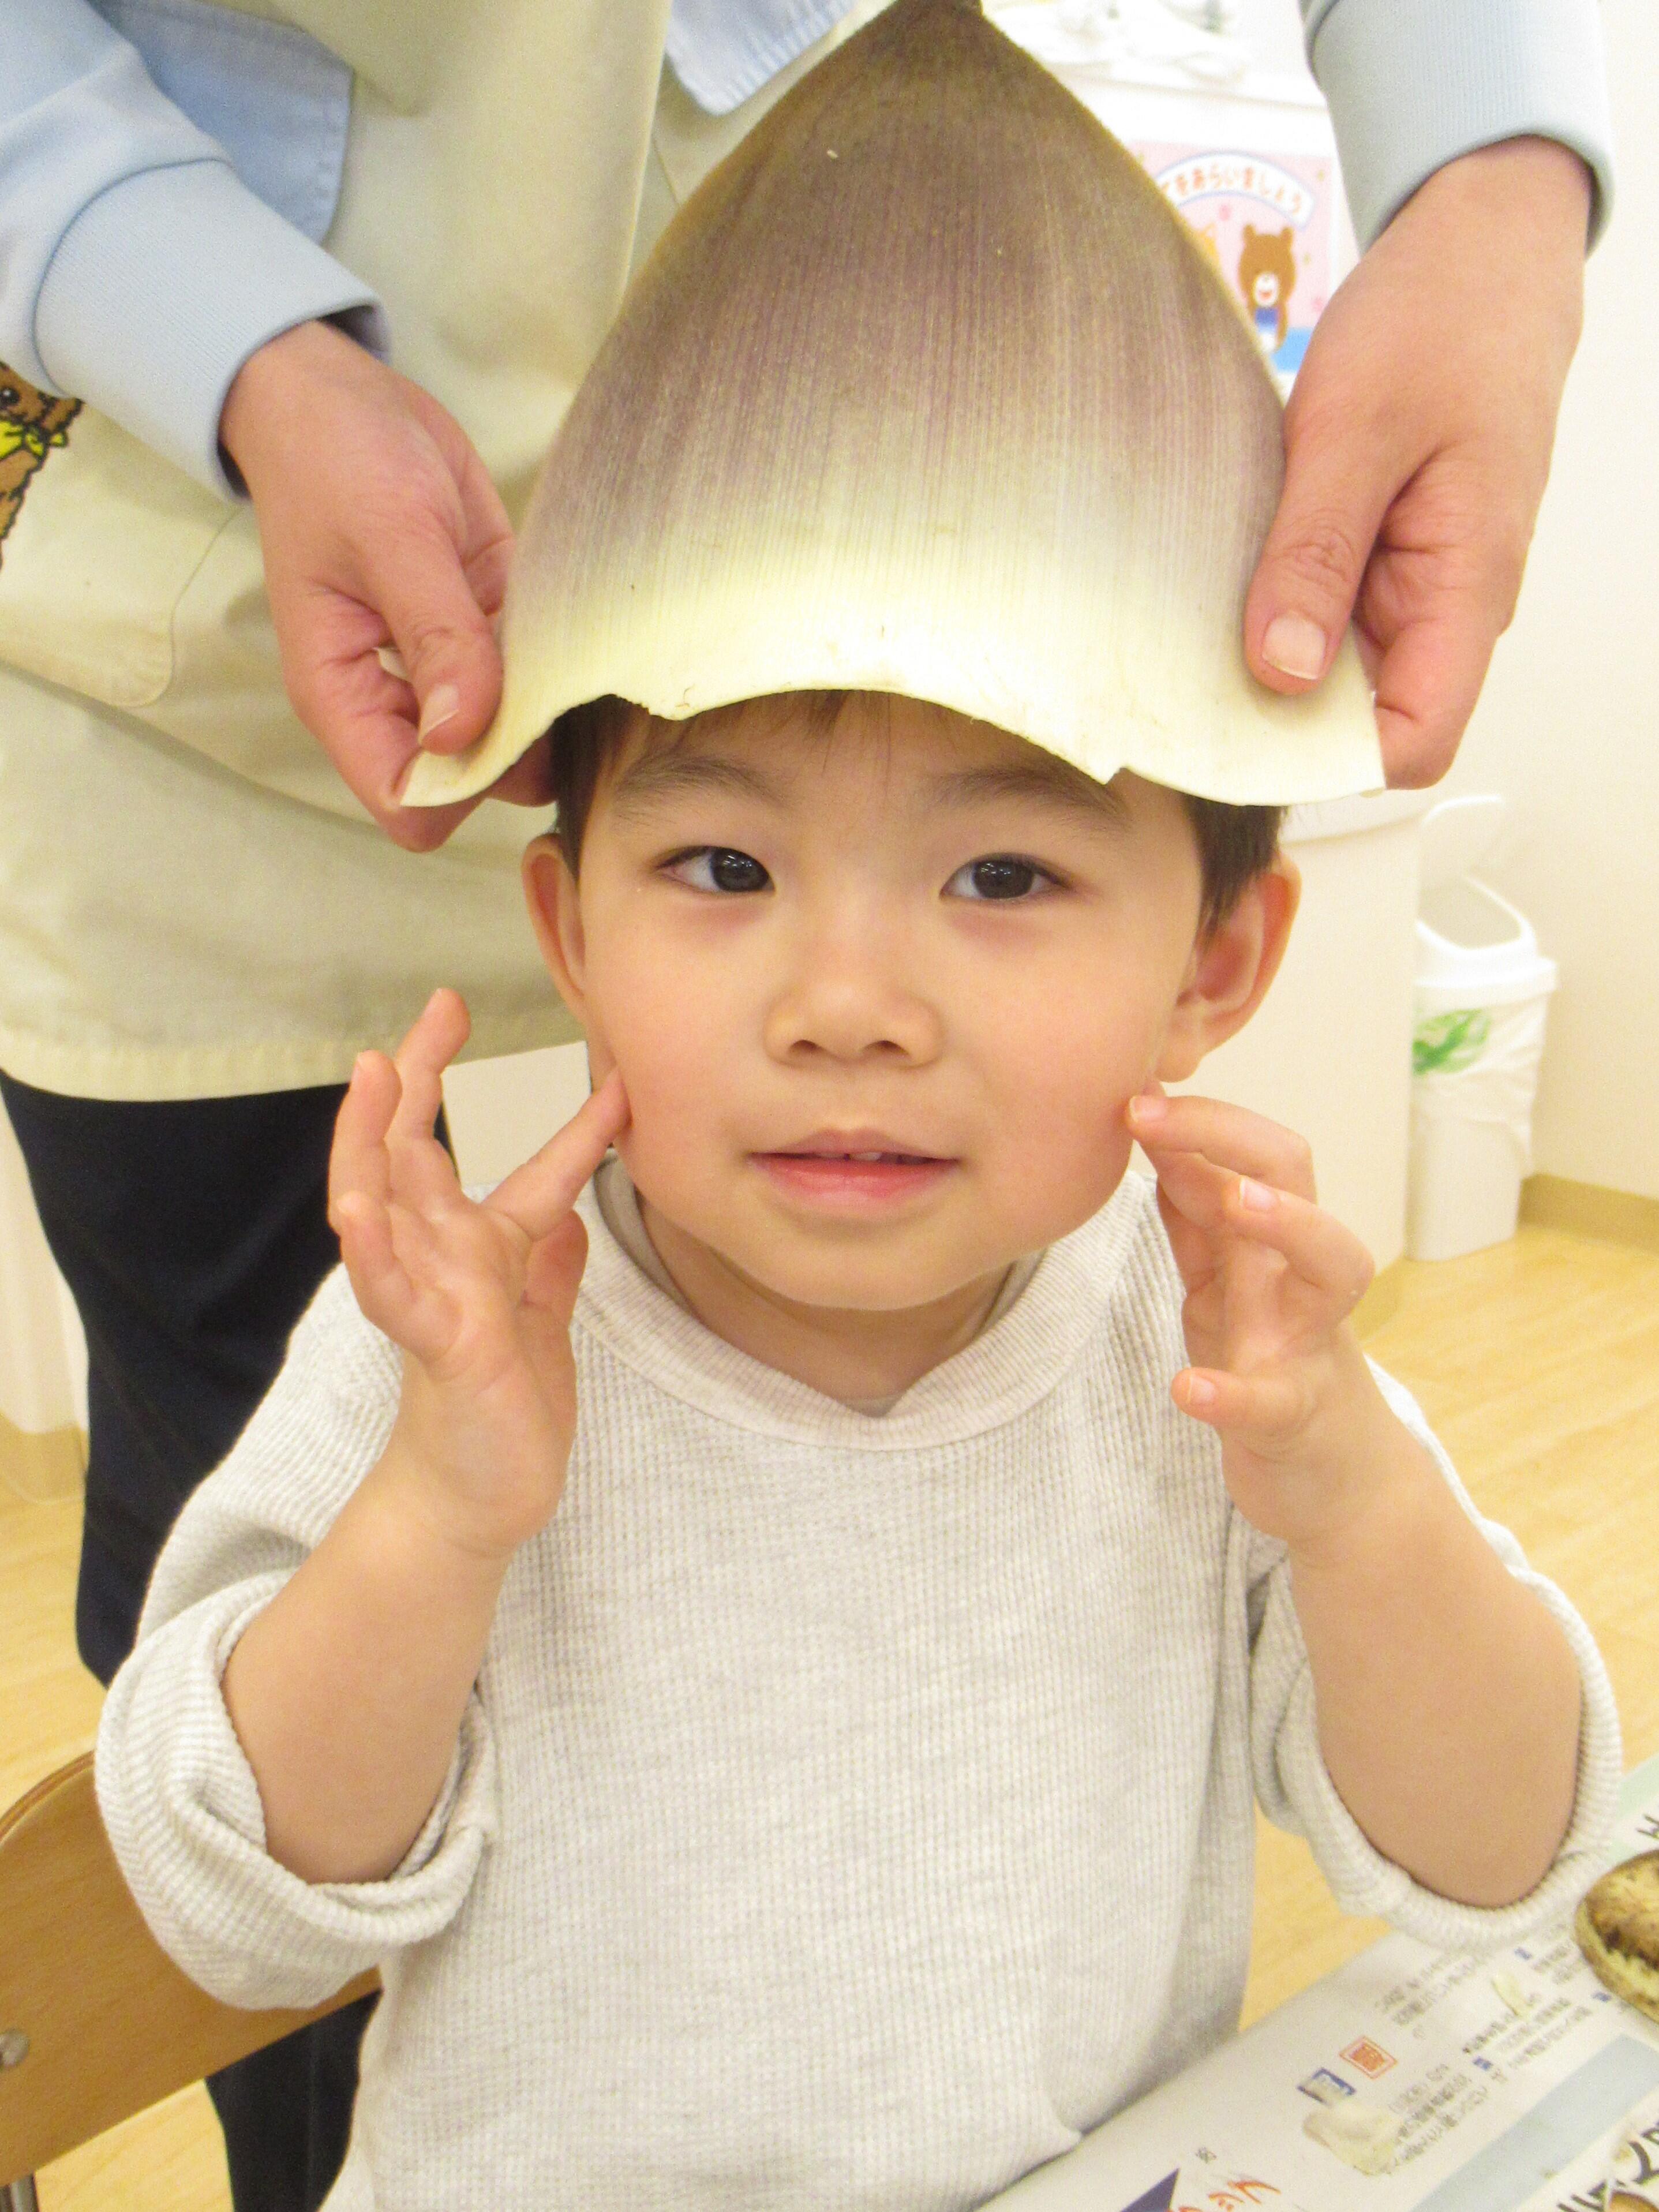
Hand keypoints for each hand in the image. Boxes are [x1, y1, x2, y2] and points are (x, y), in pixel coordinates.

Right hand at [220, 319, 551, 849]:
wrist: (336, 396)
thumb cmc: (335, 459)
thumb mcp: (391, 537)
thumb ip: (435, 637)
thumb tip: (463, 735)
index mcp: (343, 696)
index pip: (409, 804)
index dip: (467, 788)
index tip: (510, 728)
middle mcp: (394, 698)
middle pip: (472, 782)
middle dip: (521, 752)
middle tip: (565, 689)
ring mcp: (445, 669)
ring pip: (514, 735)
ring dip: (550, 709)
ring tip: (581, 656)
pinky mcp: (484, 631)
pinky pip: (532, 676)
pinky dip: (558, 663)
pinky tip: (581, 628)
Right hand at [328, 988, 628, 1559]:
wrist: (484, 1496)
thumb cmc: (507, 1409)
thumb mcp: (544, 1319)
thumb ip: (550, 1263)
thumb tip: (574, 1214)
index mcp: (482, 1250)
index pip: (522, 1168)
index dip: (572, 1121)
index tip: (611, 1068)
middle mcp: (444, 1259)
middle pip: (416, 1153)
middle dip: (422, 1079)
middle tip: (440, 1007)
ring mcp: (429, 1296)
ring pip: (380, 1204)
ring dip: (368, 1140)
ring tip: (372, 1073)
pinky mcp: (431, 1343)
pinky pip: (389, 1291)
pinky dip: (370, 1251)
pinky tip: (357, 1209)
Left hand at [1126, 1088, 1422, 1551]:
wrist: (1338, 1481)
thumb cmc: (1275, 1362)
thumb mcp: (1227, 1280)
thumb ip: (1196, 1216)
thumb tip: (1161, 1140)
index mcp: (1270, 1243)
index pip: (1254, 1150)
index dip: (1198, 1117)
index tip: (1131, 1095)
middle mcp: (1298, 1278)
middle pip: (1296, 1179)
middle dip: (1231, 1137)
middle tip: (1150, 1116)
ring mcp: (1306, 1345)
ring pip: (1332, 1269)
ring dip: (1288, 1226)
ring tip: (1236, 1202)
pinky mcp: (1294, 1421)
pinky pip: (1271, 1402)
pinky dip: (1231, 1394)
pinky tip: (1189, 1390)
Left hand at [1244, 137, 1591, 785]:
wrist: (1481, 249)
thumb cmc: (1443, 319)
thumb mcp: (1357, 431)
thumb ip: (1316, 554)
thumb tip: (1279, 670)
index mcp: (1466, 588)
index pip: (1411, 743)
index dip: (1326, 761)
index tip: (1235, 736)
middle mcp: (1446, 605)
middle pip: (1362, 722)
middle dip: (1278, 717)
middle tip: (1182, 680)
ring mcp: (1414, 583)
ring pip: (1336, 670)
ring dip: (1268, 658)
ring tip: (1195, 620)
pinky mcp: (1383, 554)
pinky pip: (1326, 612)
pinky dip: (1276, 607)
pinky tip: (1226, 577)